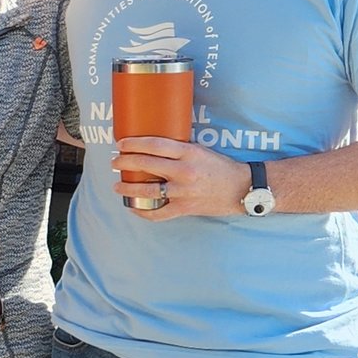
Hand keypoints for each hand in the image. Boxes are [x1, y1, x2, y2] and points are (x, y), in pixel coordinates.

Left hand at [114, 137, 252, 220]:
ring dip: (127, 188)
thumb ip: (179, 150)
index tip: (121, 144)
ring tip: (117, 186)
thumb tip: (152, 148)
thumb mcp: (201, 150)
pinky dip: (143, 211)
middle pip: (146, 165)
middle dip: (125, 163)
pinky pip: (158, 213)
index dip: (134, 144)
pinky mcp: (185, 208)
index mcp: (189, 153)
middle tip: (115, 162)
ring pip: (147, 191)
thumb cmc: (220, 167)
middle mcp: (184, 171)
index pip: (155, 145)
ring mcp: (183, 191)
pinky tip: (134, 207)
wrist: (242, 188)